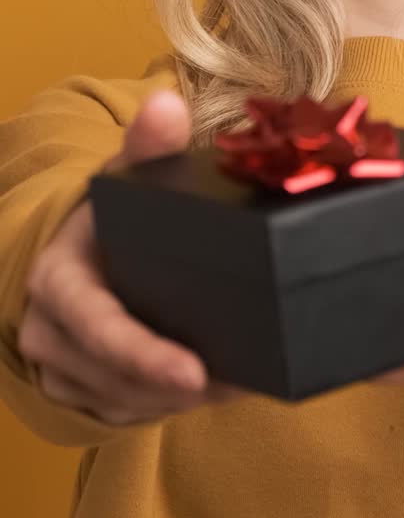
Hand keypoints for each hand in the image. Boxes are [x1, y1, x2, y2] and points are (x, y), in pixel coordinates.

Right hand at [17, 90, 242, 425]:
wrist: (84, 245)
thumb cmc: (113, 210)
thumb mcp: (129, 172)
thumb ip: (149, 144)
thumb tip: (166, 103)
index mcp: (57, 281)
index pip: (98, 328)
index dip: (145, 355)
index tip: (195, 374)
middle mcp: (48, 330)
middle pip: (117, 378)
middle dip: (179, 387)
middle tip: (241, 381)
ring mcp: (60, 367)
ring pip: (125, 404)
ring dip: (181, 401)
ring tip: (238, 384)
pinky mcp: (80, 391)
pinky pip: (127, 413)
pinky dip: (170, 407)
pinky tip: (216, 391)